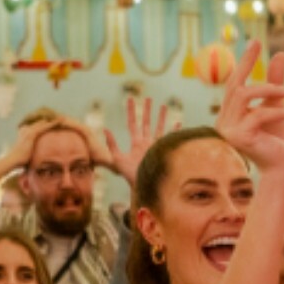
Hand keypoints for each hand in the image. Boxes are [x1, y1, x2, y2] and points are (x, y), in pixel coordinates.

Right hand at [9, 118, 62, 169]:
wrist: (13, 160)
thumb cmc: (20, 160)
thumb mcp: (28, 152)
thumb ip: (33, 151)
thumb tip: (39, 158)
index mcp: (25, 132)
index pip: (38, 125)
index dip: (46, 123)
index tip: (55, 122)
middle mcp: (26, 129)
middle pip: (41, 122)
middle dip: (50, 119)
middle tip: (61, 117)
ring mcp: (28, 131)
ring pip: (43, 123)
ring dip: (52, 120)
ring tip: (62, 118)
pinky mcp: (31, 134)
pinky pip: (43, 127)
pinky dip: (51, 124)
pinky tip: (58, 122)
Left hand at [61, 98, 176, 187]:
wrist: (142, 185)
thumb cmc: (129, 175)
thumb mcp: (117, 159)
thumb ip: (112, 144)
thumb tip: (105, 129)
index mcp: (135, 143)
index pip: (133, 123)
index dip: (131, 111)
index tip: (130, 99)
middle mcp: (146, 142)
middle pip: (146, 122)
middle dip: (147, 110)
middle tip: (149, 98)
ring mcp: (155, 146)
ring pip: (159, 128)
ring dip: (161, 117)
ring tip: (163, 106)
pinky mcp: (163, 151)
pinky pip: (169, 139)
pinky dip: (174, 131)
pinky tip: (178, 123)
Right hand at [215, 39, 283, 172]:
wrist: (280, 168)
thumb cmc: (277, 141)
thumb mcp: (276, 106)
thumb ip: (275, 82)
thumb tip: (280, 54)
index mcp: (228, 116)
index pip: (234, 84)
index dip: (244, 62)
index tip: (255, 41)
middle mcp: (223, 122)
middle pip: (235, 86)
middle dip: (248, 64)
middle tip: (266, 48)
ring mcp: (229, 131)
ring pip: (244, 96)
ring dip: (267, 90)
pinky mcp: (240, 137)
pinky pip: (257, 114)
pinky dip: (275, 111)